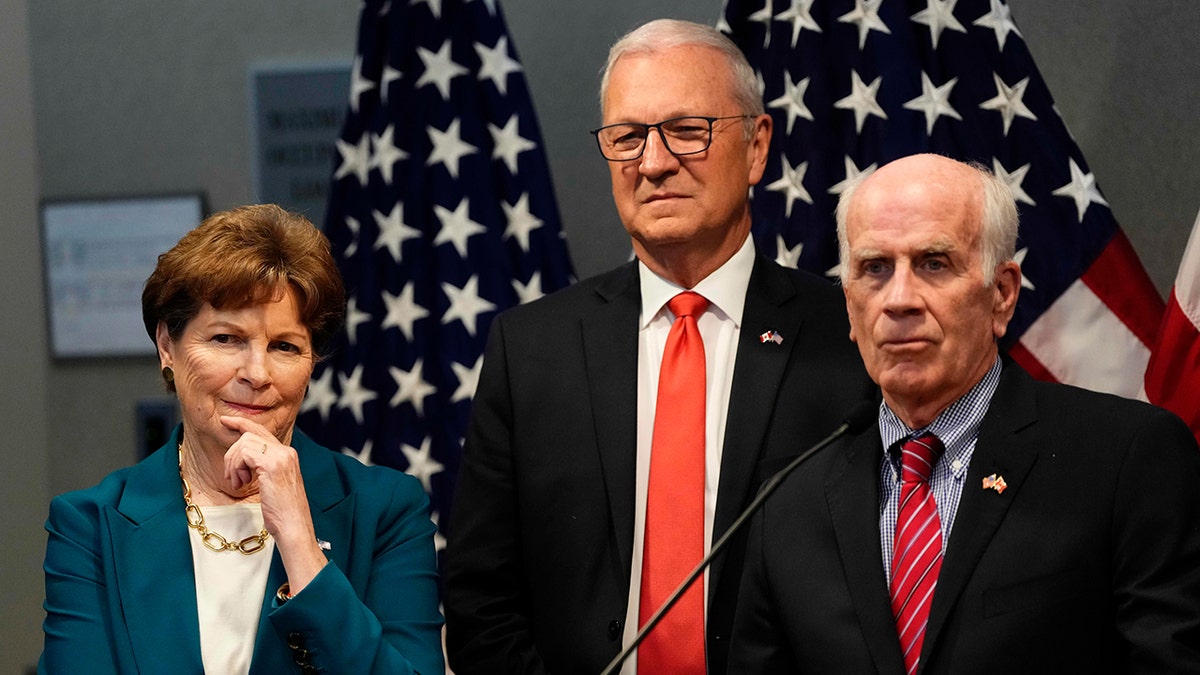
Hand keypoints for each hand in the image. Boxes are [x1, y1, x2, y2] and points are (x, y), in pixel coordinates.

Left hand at [220, 415, 326, 591]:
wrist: (294, 528)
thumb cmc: (282, 513)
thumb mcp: (273, 484)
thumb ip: (263, 468)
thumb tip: (243, 460)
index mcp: (288, 455)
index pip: (261, 431)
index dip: (241, 423)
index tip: (225, 420)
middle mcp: (286, 452)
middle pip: (249, 435)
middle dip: (232, 454)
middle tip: (231, 477)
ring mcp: (281, 457)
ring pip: (245, 442)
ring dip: (233, 463)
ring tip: (237, 483)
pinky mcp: (272, 465)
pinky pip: (244, 453)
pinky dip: (236, 468)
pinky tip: (241, 483)